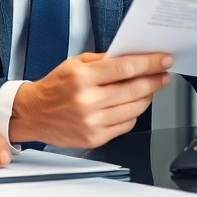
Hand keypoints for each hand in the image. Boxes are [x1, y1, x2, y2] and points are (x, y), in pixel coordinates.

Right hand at [8, 52, 172, 147]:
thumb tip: (132, 58)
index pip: (125, 68)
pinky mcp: (94, 138)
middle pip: (134, 90)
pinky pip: (126, 125)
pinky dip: (133, 114)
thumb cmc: (54, 87)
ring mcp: (92, 122)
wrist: (33, 114)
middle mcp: (87, 101)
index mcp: (82, 78)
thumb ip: (103, 61)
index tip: (163, 60)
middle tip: (163, 74)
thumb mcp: (74, 64)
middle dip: (154, 80)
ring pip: (134, 109)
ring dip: (147, 97)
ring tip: (149, 89)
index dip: (149, 63)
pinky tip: (131, 105)